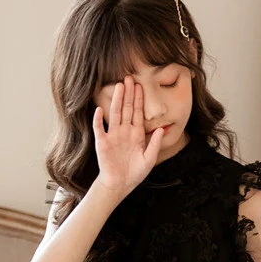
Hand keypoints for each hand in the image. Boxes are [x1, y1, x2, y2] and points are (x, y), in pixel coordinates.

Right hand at [93, 76, 164, 195]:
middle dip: (128, 94)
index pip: (137, 112)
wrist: (120, 184)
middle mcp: (124, 131)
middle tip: (128, 78)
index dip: (138, 99)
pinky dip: (99, 120)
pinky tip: (99, 110)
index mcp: (136, 134)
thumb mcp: (149, 159)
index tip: (140, 85)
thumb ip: (154, 144)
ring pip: (115, 113)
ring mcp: (112, 135)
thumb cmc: (135, 173)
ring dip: (116, 100)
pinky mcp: (102, 142)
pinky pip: (99, 128)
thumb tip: (161, 129)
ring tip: (118, 86)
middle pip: (126, 108)